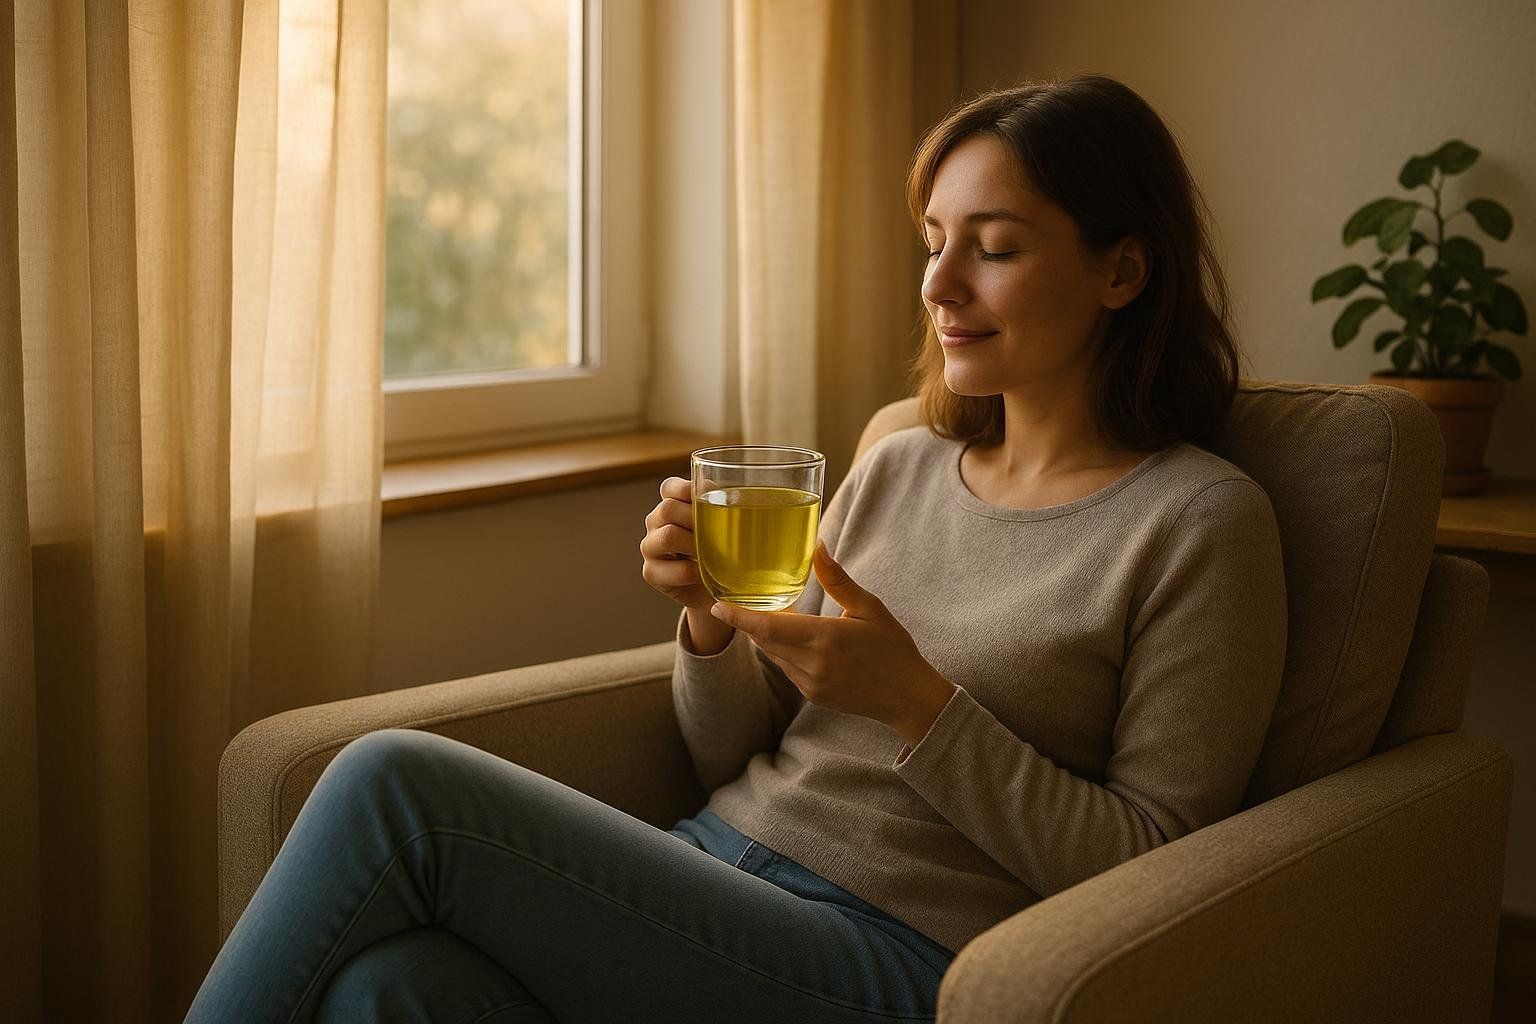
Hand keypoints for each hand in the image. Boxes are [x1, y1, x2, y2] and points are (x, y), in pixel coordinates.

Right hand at [640, 478, 714, 611]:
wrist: (714, 588)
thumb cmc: (720, 551)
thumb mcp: (723, 527)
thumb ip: (723, 510)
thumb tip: (739, 497)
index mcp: (671, 505)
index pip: (669, 487)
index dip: (687, 489)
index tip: (709, 497)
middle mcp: (656, 522)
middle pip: (668, 509)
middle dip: (696, 519)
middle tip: (718, 531)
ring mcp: (650, 547)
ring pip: (667, 536)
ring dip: (694, 545)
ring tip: (712, 554)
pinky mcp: (651, 572)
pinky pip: (667, 569)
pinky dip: (689, 572)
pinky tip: (702, 574)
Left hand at [708, 540, 956, 744]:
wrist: (909, 698)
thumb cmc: (893, 648)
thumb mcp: (869, 607)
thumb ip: (837, 579)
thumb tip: (817, 546)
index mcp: (825, 639)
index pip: (768, 629)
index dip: (739, 617)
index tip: (717, 604)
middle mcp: (812, 665)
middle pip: (764, 641)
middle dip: (751, 621)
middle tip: (740, 597)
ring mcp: (810, 684)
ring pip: (774, 655)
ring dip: (767, 636)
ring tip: (767, 613)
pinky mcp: (813, 695)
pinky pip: (787, 669)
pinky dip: (783, 651)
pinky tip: (793, 637)